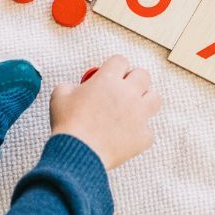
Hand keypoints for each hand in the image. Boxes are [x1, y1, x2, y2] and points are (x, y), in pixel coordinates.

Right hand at [49, 55, 162, 169]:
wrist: (78, 153)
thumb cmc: (68, 125)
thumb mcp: (59, 96)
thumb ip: (71, 86)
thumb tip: (76, 88)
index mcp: (108, 79)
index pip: (120, 60)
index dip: (114, 67)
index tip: (109, 75)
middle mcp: (128, 94)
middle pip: (143, 75)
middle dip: (133, 80)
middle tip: (123, 90)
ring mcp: (139, 115)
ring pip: (155, 99)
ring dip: (145, 101)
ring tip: (134, 108)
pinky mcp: (143, 136)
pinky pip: (148, 131)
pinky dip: (138, 133)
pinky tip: (126, 136)